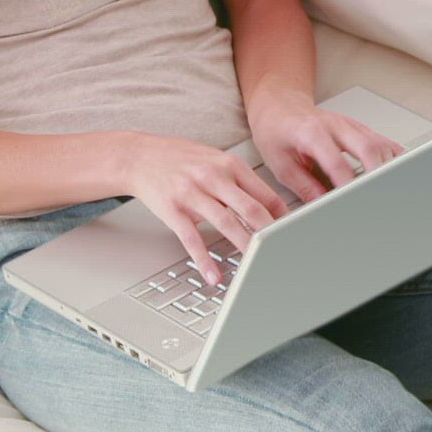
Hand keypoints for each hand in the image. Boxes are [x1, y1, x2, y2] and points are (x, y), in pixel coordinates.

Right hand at [123, 131, 290, 285]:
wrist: (140, 156)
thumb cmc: (180, 159)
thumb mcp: (214, 158)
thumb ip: (238, 179)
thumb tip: (266, 204)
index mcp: (228, 164)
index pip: (263, 192)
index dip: (280, 214)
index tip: (291, 230)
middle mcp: (212, 176)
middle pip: (250, 208)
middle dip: (269, 232)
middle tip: (282, 249)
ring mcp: (192, 193)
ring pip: (225, 224)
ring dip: (244, 245)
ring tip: (256, 263)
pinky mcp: (172, 210)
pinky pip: (192, 239)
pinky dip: (204, 260)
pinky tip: (214, 275)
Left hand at [248, 91, 405, 205]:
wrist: (279, 106)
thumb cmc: (277, 131)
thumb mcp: (281, 164)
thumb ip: (304, 186)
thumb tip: (323, 206)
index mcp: (311, 133)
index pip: (336, 161)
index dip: (347, 184)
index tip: (352, 202)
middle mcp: (335, 125)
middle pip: (367, 146)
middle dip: (377, 173)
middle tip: (379, 196)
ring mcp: (349, 124)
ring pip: (379, 142)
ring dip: (387, 166)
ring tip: (389, 189)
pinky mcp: (358, 127)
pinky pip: (381, 140)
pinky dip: (391, 155)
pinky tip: (395, 171)